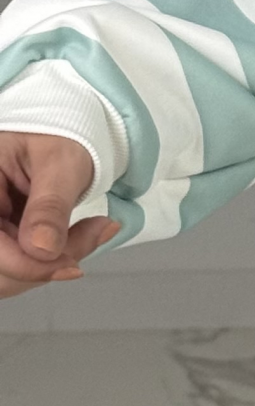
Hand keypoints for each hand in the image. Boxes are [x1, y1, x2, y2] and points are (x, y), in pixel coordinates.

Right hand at [0, 133, 118, 299]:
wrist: (63, 131)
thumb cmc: (58, 132)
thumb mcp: (60, 161)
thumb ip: (50, 206)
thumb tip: (42, 249)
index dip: (25, 265)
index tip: (71, 264)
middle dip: (48, 264)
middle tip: (95, 234)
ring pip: (11, 274)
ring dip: (55, 262)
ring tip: (93, 230)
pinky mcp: (4, 238)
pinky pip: (24, 264)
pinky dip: (55, 258)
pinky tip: (81, 235)